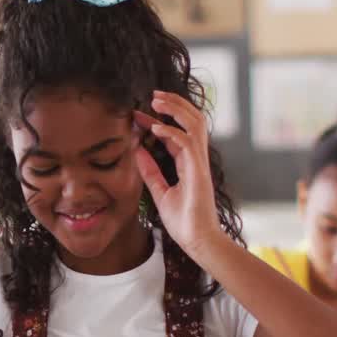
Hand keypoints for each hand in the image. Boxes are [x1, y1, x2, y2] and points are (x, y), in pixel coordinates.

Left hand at [133, 91, 223, 253]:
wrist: (198, 241)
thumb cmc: (184, 221)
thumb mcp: (160, 192)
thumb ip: (150, 172)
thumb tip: (137, 152)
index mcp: (189, 163)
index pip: (177, 133)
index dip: (160, 121)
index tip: (139, 114)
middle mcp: (197, 159)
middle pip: (193, 120)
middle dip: (174, 104)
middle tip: (154, 95)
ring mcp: (200, 164)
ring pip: (195, 125)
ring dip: (176, 110)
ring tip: (156, 102)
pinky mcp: (199, 172)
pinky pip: (188, 144)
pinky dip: (173, 133)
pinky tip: (156, 129)